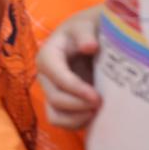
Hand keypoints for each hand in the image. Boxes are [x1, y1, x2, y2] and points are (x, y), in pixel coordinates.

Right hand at [36, 7, 101, 128]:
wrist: (92, 40)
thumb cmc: (89, 31)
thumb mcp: (86, 25)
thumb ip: (85, 33)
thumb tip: (89, 46)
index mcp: (48, 54)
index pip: (53, 72)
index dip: (72, 86)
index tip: (96, 96)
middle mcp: (46, 76)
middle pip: (55, 97)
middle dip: (78, 104)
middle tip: (102, 103)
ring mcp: (52, 91)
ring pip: (55, 114)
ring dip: (77, 118)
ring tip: (97, 113)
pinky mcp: (60, 105)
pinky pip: (61, 122)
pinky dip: (77, 123)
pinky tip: (94, 116)